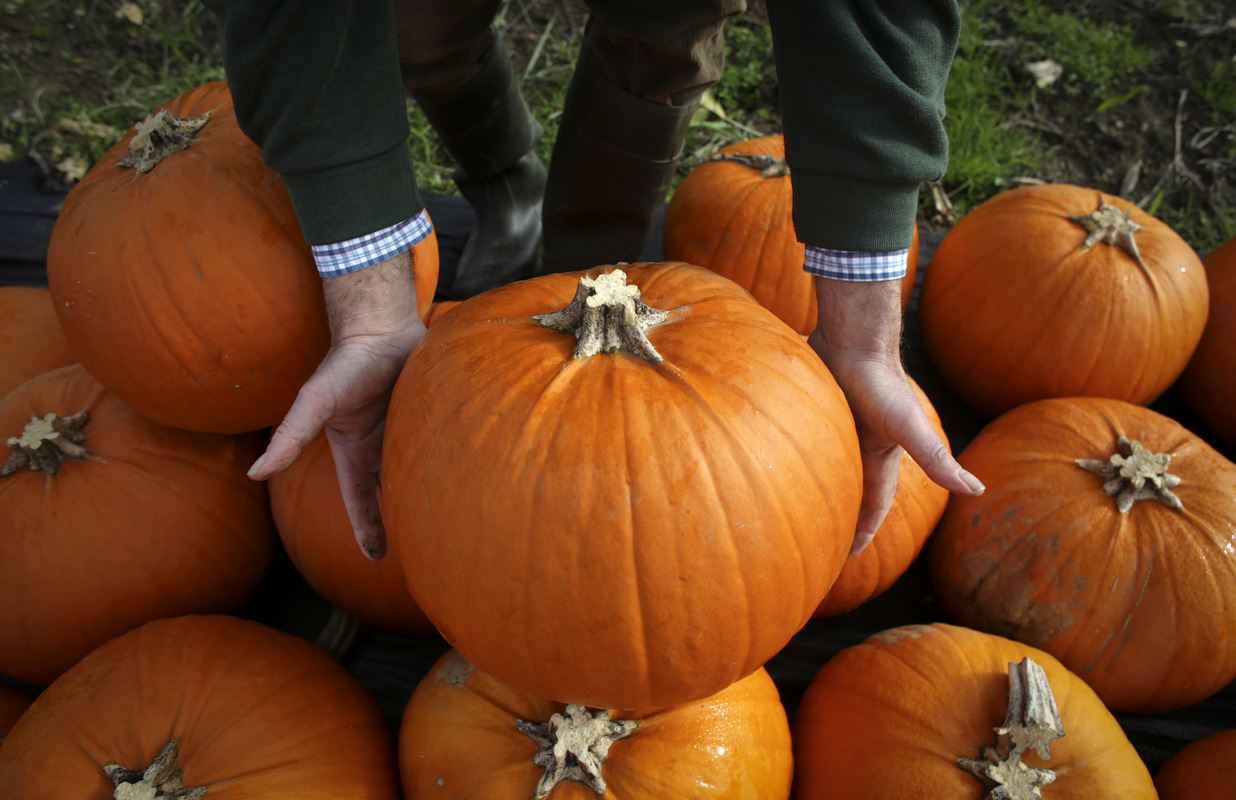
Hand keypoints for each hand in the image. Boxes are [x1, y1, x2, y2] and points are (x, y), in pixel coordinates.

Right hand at [247, 250, 427, 559]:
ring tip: (446, 523)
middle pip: (391, 493)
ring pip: (417, 472)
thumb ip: (289, 437)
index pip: (359, 500)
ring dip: (427, 494)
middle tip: (421, 551)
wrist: (382, 327)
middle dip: (399, 519)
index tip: (375, 558)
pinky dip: (448, 464)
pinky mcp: (430, 417)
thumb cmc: (345, 363)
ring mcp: (406, 432)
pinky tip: (467, 478)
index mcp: (353, 451)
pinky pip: (440, 447)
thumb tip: (255, 472)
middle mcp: (380, 446)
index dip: (366, 528)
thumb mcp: (314, 403)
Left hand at [808, 276, 983, 556]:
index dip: (865, 529)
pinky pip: (802, 442)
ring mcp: (836, 428)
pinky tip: (771, 466)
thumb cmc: (881, 383)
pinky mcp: (813, 411)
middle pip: (847, 489)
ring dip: (813, 487)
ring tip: (790, 511)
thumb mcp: (909, 428)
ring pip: (822, 467)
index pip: (874, 504)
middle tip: (818, 543)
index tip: (849, 554)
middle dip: (838, 515)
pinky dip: (792, 458)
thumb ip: (937, 460)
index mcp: (881, 456)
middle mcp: (859, 444)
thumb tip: (977, 490)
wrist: (851, 338)